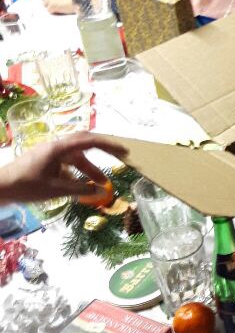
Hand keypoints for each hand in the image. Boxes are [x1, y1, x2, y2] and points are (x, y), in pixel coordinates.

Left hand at [0, 132, 127, 203]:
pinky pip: (67, 162)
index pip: (90, 141)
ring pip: (76, 156)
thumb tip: (102, 190)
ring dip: (89, 167)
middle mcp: (56, 146)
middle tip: (119, 156)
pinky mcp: (45, 160)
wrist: (1, 186)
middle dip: (103, 151)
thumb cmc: (26, 186)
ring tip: (101, 183)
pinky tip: (80, 185)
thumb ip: (80, 189)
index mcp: (59, 148)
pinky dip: (77, 172)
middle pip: (85, 143)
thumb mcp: (56, 190)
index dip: (109, 145)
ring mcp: (50, 153)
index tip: (124, 151)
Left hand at [42, 0, 75, 14]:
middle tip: (56, 5)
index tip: (51, 0)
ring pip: (45, 5)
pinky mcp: (52, 5)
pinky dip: (53, 12)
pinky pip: (49, 10)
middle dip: (48, 2)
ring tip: (59, 8)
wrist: (81, 0)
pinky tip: (60, 10)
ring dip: (51, 7)